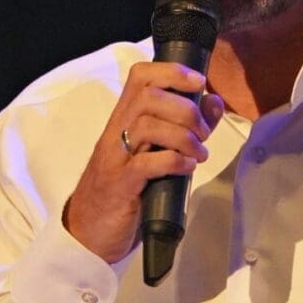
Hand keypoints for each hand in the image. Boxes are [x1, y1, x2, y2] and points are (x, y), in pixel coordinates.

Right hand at [63, 61, 224, 262]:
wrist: (89, 230)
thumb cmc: (125, 188)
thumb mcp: (154, 152)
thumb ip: (184, 126)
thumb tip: (212, 102)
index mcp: (124, 119)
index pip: (140, 76)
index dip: (172, 71)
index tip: (198, 82)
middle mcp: (116, 133)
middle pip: (149, 97)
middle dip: (186, 109)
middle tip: (202, 132)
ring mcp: (116, 158)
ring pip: (147, 126)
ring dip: (183, 136)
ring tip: (199, 153)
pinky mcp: (120, 185)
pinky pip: (146, 164)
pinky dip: (174, 161)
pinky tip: (187, 167)